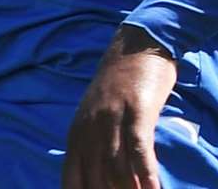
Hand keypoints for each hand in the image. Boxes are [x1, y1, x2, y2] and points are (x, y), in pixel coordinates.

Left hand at [62, 25, 178, 188]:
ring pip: (115, 168)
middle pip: (95, 179)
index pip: (72, 179)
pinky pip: (139, 149)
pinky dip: (146, 174)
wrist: (139, 42)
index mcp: (77, 133)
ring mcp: (112, 119)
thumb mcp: (96, 114)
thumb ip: (92, 144)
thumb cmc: (121, 84)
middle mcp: (90, 128)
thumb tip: (99, 178)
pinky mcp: (136, 111)